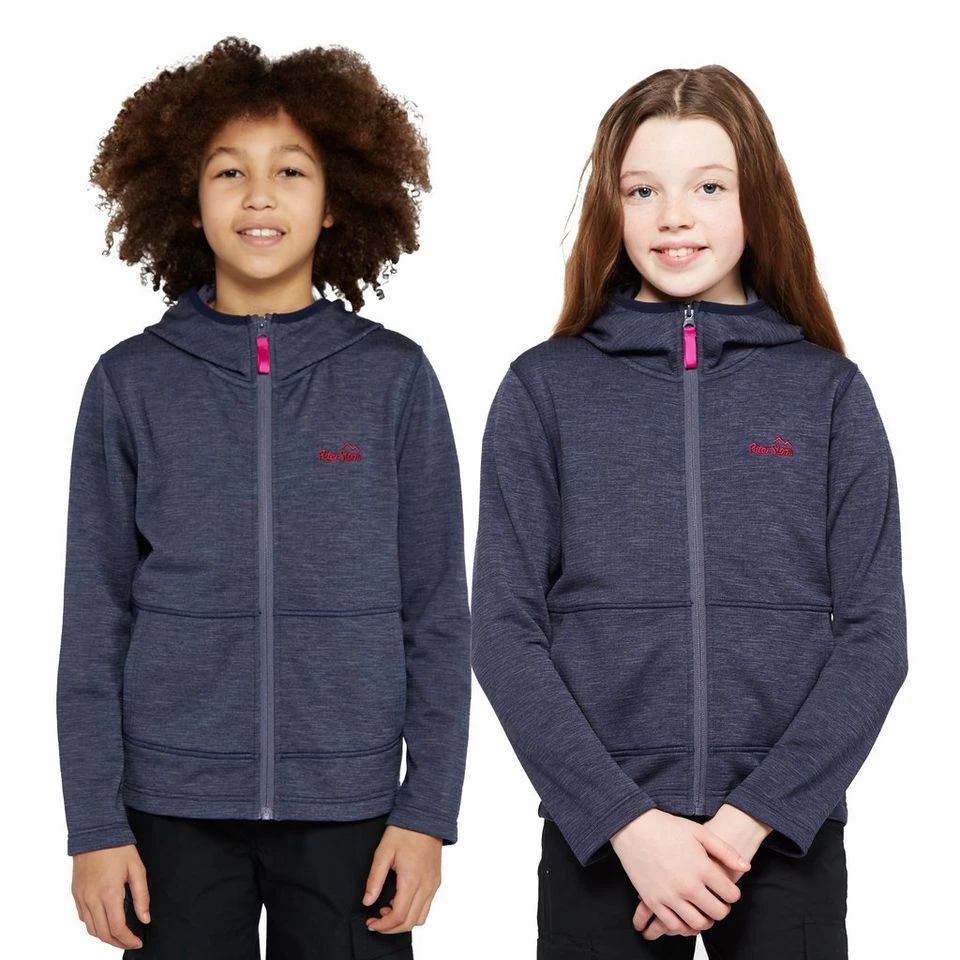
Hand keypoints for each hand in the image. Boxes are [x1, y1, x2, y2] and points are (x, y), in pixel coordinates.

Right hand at [71, 844, 149, 948]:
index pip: (117, 928)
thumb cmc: (118, 848)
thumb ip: (142, 896)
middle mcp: (92, 899)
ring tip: (119, 936)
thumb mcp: (137, 869)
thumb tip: (145, 918)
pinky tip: (105, 921)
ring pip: (91, 929)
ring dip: (105, 936)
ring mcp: (81, 898)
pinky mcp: (76, 894)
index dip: (128, 940)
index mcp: (109, 893)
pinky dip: (94, 925)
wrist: (96, 833)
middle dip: (117, 942)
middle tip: (130, 942)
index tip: (138, 941)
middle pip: (103, 933)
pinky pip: (83, 918)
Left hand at [363, 825, 441, 932]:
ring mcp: (433, 884)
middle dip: (391, 928)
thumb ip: (374, 879)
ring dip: (404, 921)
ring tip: (387, 910)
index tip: (370, 922)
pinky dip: (413, 911)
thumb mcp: (383, 852)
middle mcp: (426, 886)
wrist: (425, 816)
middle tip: (376, 921)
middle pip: (410, 922)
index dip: (383, 925)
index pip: (399, 916)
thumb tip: (367, 901)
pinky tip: (401, 900)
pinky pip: (427, 906)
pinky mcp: (436, 881)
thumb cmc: (404, 831)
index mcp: (412, 880)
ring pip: (421, 918)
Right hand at [611, 809, 747, 939]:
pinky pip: (674, 926)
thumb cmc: (666, 827)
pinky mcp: (653, 901)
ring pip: (697, 923)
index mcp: (701, 867)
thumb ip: (725, 851)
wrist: (633, 827)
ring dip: (705, 920)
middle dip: (722, 909)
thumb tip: (746, 867)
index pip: (730, 894)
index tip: (728, 890)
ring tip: (703, 910)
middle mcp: (687, 885)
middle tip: (718, 902)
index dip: (733, 894)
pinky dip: (684, 927)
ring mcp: (669, 895)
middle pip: (717, 912)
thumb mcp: (699, 832)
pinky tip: (686, 917)